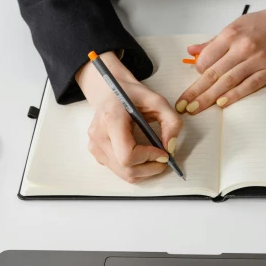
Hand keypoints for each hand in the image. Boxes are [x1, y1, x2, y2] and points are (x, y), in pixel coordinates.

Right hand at [76, 52, 182, 183]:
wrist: (109, 91)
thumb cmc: (132, 95)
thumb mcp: (157, 101)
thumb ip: (171, 122)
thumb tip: (170, 147)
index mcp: (111, 119)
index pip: (127, 155)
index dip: (148, 158)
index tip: (163, 153)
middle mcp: (99, 135)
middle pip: (126, 169)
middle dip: (150, 168)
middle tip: (164, 158)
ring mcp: (94, 145)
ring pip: (122, 174)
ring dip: (144, 171)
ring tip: (155, 157)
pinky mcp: (96, 152)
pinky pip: (117, 170)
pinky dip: (134, 168)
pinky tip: (141, 155)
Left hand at [175, 0, 265, 114]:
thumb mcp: (238, 25)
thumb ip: (214, 41)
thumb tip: (192, 51)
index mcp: (232, 34)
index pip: (207, 57)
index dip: (197, 71)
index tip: (194, 79)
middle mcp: (244, 47)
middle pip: (214, 73)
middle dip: (196, 91)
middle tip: (183, 105)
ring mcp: (258, 60)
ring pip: (228, 82)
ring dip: (210, 97)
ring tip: (195, 108)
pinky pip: (249, 86)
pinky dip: (234, 95)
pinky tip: (221, 103)